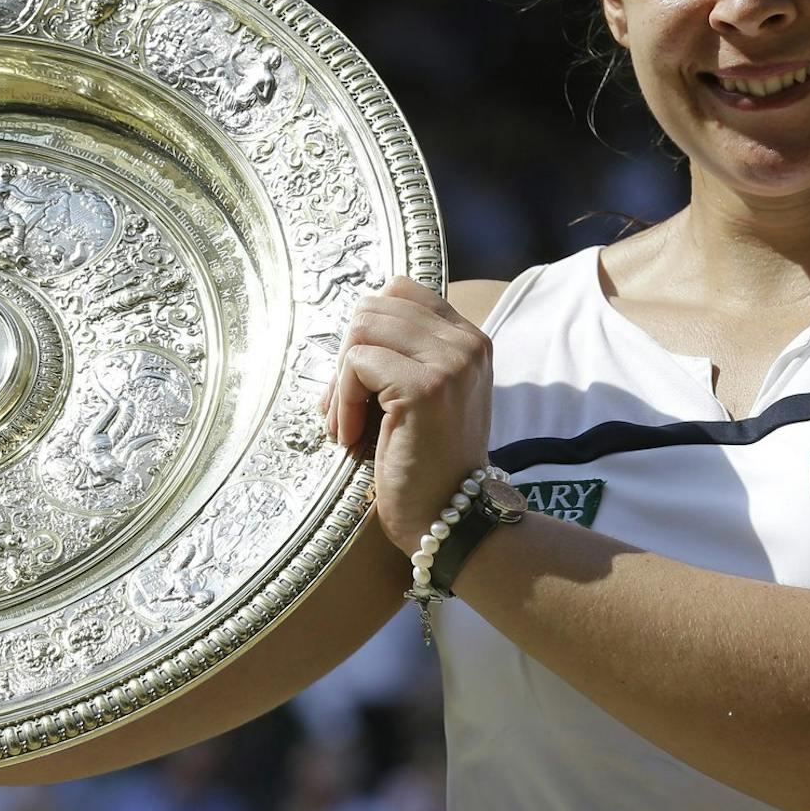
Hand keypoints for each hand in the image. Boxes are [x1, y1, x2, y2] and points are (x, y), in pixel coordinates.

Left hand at [321, 276, 493, 553]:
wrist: (451, 520)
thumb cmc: (426, 464)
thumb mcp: (424, 396)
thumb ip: (401, 355)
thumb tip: (350, 330)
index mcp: (469, 339)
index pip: (400, 291)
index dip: (366, 331)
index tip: (361, 380)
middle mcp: (466, 343)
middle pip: (373, 307)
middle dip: (346, 356)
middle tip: (343, 408)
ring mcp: (451, 363)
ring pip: (361, 330)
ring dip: (341, 380)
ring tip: (344, 423)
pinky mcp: (426, 387)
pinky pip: (357, 363)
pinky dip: (342, 401)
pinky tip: (349, 436)